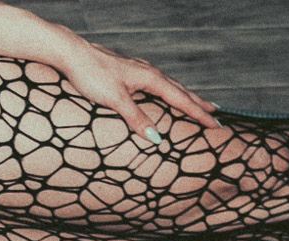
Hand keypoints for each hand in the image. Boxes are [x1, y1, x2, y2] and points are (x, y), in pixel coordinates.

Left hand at [52, 38, 220, 139]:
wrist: (71, 53)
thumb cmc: (91, 74)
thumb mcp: (115, 100)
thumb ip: (136, 118)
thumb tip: (156, 138)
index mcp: (151, 78)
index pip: (182, 100)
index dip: (200, 114)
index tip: (216, 125)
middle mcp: (149, 72)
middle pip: (180, 90)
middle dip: (199, 104)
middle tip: (216, 115)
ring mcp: (139, 70)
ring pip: (169, 86)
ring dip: (184, 96)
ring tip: (196, 104)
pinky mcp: (128, 71)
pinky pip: (156, 84)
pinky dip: (167, 91)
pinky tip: (162, 93)